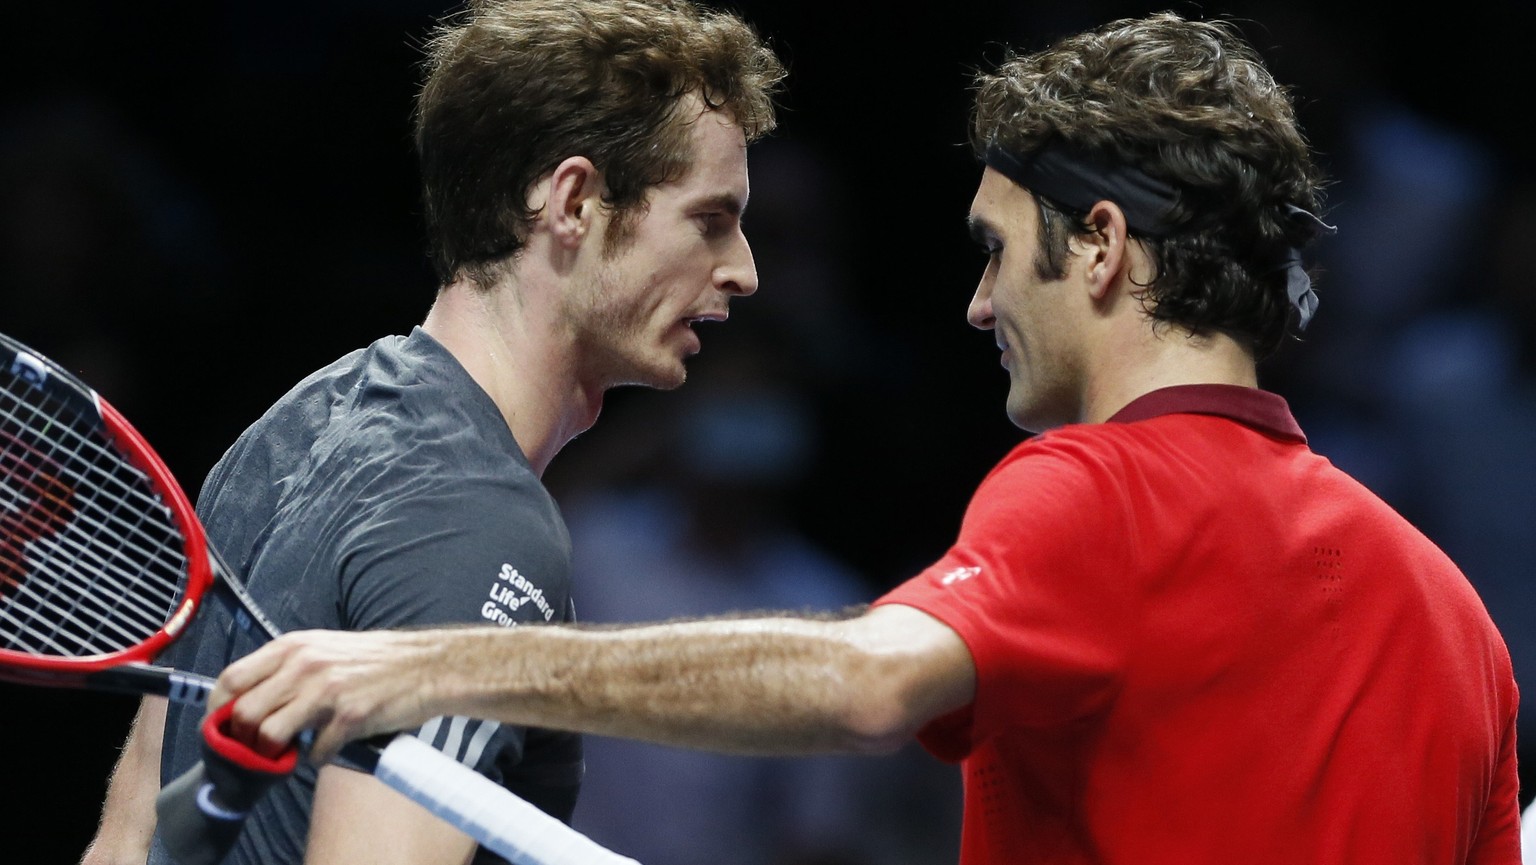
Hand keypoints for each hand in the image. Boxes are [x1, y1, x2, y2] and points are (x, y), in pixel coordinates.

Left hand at [211, 629, 440, 762]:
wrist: (427, 666)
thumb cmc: (376, 661)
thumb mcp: (324, 648)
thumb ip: (287, 668)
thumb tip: (250, 699)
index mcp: (294, 647)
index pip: (232, 679)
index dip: (218, 710)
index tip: (223, 727)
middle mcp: (305, 665)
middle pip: (245, 713)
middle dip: (244, 739)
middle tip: (256, 747)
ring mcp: (327, 691)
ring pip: (270, 735)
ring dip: (274, 753)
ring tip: (289, 752)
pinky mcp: (350, 717)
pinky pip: (314, 752)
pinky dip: (317, 758)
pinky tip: (329, 747)